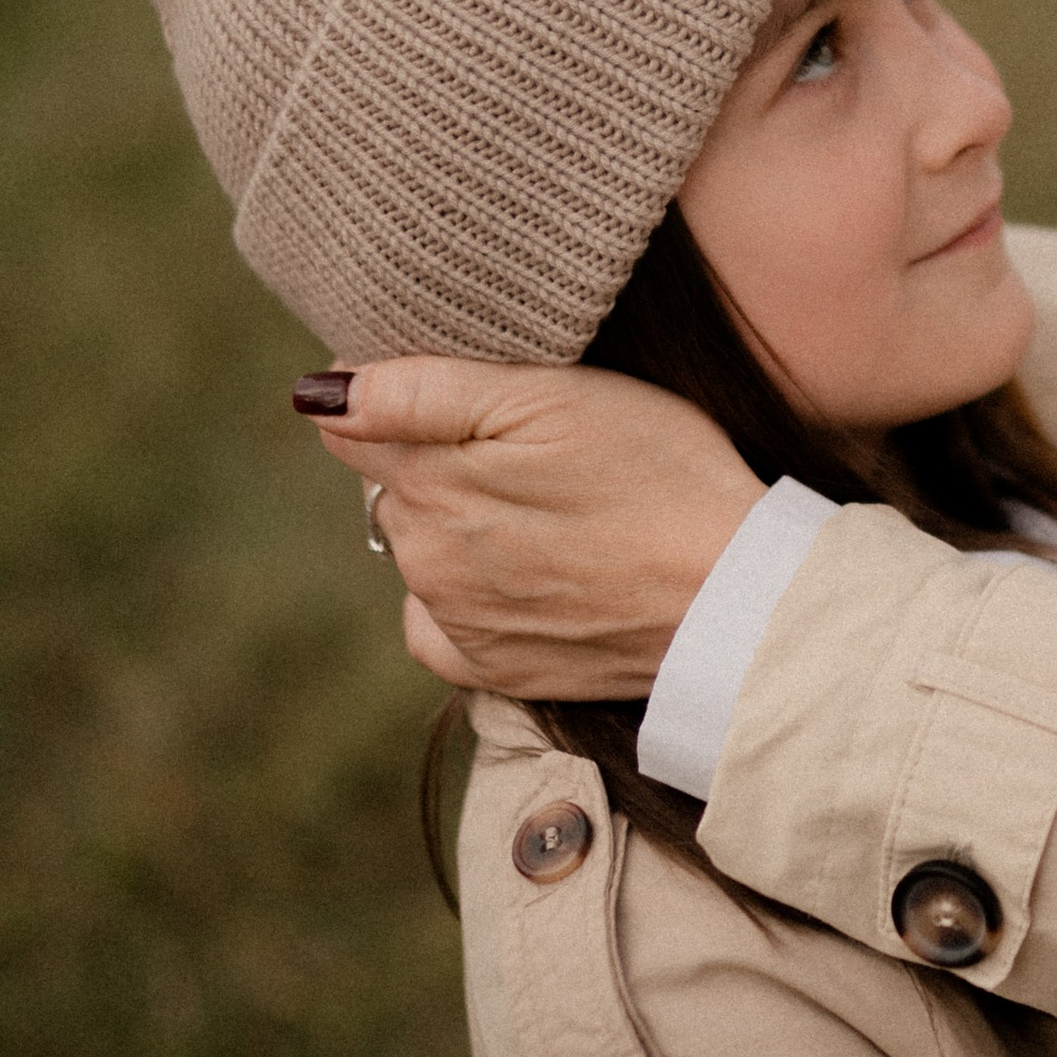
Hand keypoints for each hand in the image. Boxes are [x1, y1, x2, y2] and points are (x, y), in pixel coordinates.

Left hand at [305, 359, 761, 698]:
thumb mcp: (553, 395)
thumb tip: (320, 392)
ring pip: (421, 546)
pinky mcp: (495, 669)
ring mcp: (456, 620)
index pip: (358, 419)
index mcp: (425, 480)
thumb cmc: (662, 473)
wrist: (736, 599)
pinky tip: (522, 574)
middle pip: (393, 483)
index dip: (404, 391)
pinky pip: (437, 624)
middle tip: (534, 446)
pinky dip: (461, 598)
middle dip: (437, 457)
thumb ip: (422, 390)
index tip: (473, 388)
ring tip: (551, 507)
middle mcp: (423, 557)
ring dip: (460, 522)